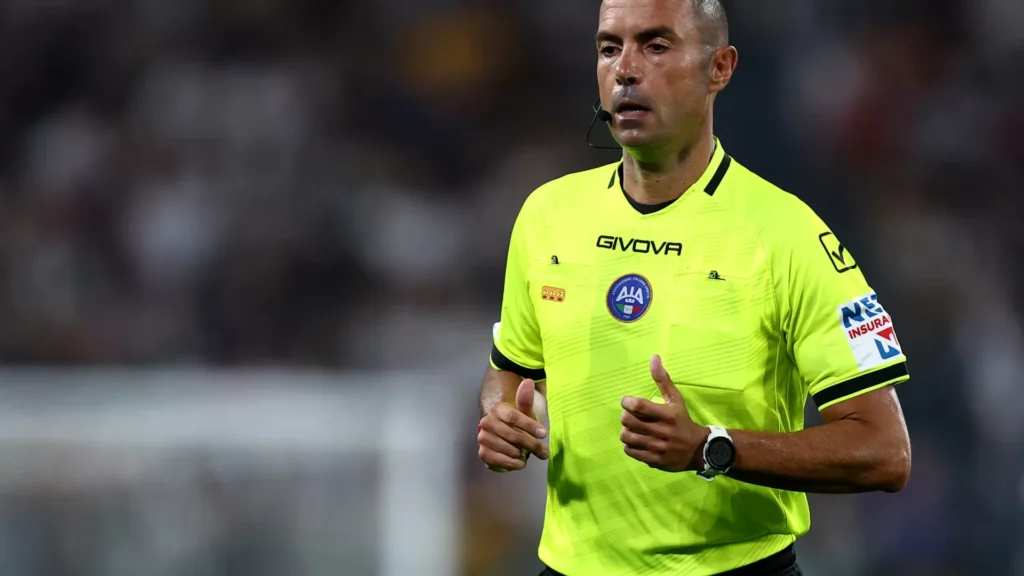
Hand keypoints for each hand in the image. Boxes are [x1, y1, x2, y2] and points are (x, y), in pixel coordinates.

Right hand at [478, 379, 548, 471]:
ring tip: (530, 455)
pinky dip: (514, 464)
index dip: (529, 426)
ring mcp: (483, 438)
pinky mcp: (483, 454)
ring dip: (523, 455)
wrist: (504, 440)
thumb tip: (528, 381)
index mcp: (497, 409)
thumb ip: (526, 399)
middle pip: (514, 435)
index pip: (514, 417)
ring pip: (509, 449)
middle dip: (532, 445)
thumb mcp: (525, 413)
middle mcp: (487, 422)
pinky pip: (502, 461)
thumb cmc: (517, 425)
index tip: (543, 434)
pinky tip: (520, 462)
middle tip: (544, 452)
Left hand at [620, 355, 707, 471]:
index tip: (628, 402)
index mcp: (667, 414)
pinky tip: (637, 442)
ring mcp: (658, 447)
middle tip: (631, 417)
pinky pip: (630, 451)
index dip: (627, 402)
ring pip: (627, 437)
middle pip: (627, 421)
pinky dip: (630, 446)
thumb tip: (654, 357)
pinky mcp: (655, 460)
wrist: (698, 449)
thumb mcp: (675, 399)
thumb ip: (663, 379)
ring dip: (626, 432)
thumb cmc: (682, 420)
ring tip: (633, 430)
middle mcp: (662, 431)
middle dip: (625, 417)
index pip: (637, 406)